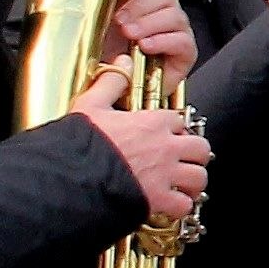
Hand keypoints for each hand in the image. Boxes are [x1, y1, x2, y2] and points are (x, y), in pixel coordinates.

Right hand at [72, 64, 211, 223]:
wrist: (69, 177)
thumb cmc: (78, 144)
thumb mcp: (90, 105)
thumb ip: (112, 82)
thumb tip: (123, 61)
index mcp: (153, 122)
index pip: (179, 121)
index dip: (174, 130)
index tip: (165, 138)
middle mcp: (166, 146)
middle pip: (200, 148)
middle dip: (193, 156)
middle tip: (182, 162)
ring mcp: (165, 174)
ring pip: (199, 177)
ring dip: (191, 182)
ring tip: (180, 185)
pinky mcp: (160, 200)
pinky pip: (185, 205)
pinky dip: (181, 206)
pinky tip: (170, 205)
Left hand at [109, 0, 195, 78]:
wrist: (119, 93)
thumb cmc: (111, 60)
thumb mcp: (102, 28)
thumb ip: (107, 6)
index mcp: (145, 2)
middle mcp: (165, 13)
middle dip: (141, 4)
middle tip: (120, 21)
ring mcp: (178, 32)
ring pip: (174, 15)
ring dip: (149, 24)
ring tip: (130, 36)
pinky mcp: (186, 53)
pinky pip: (181, 39)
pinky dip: (162, 41)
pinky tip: (145, 46)